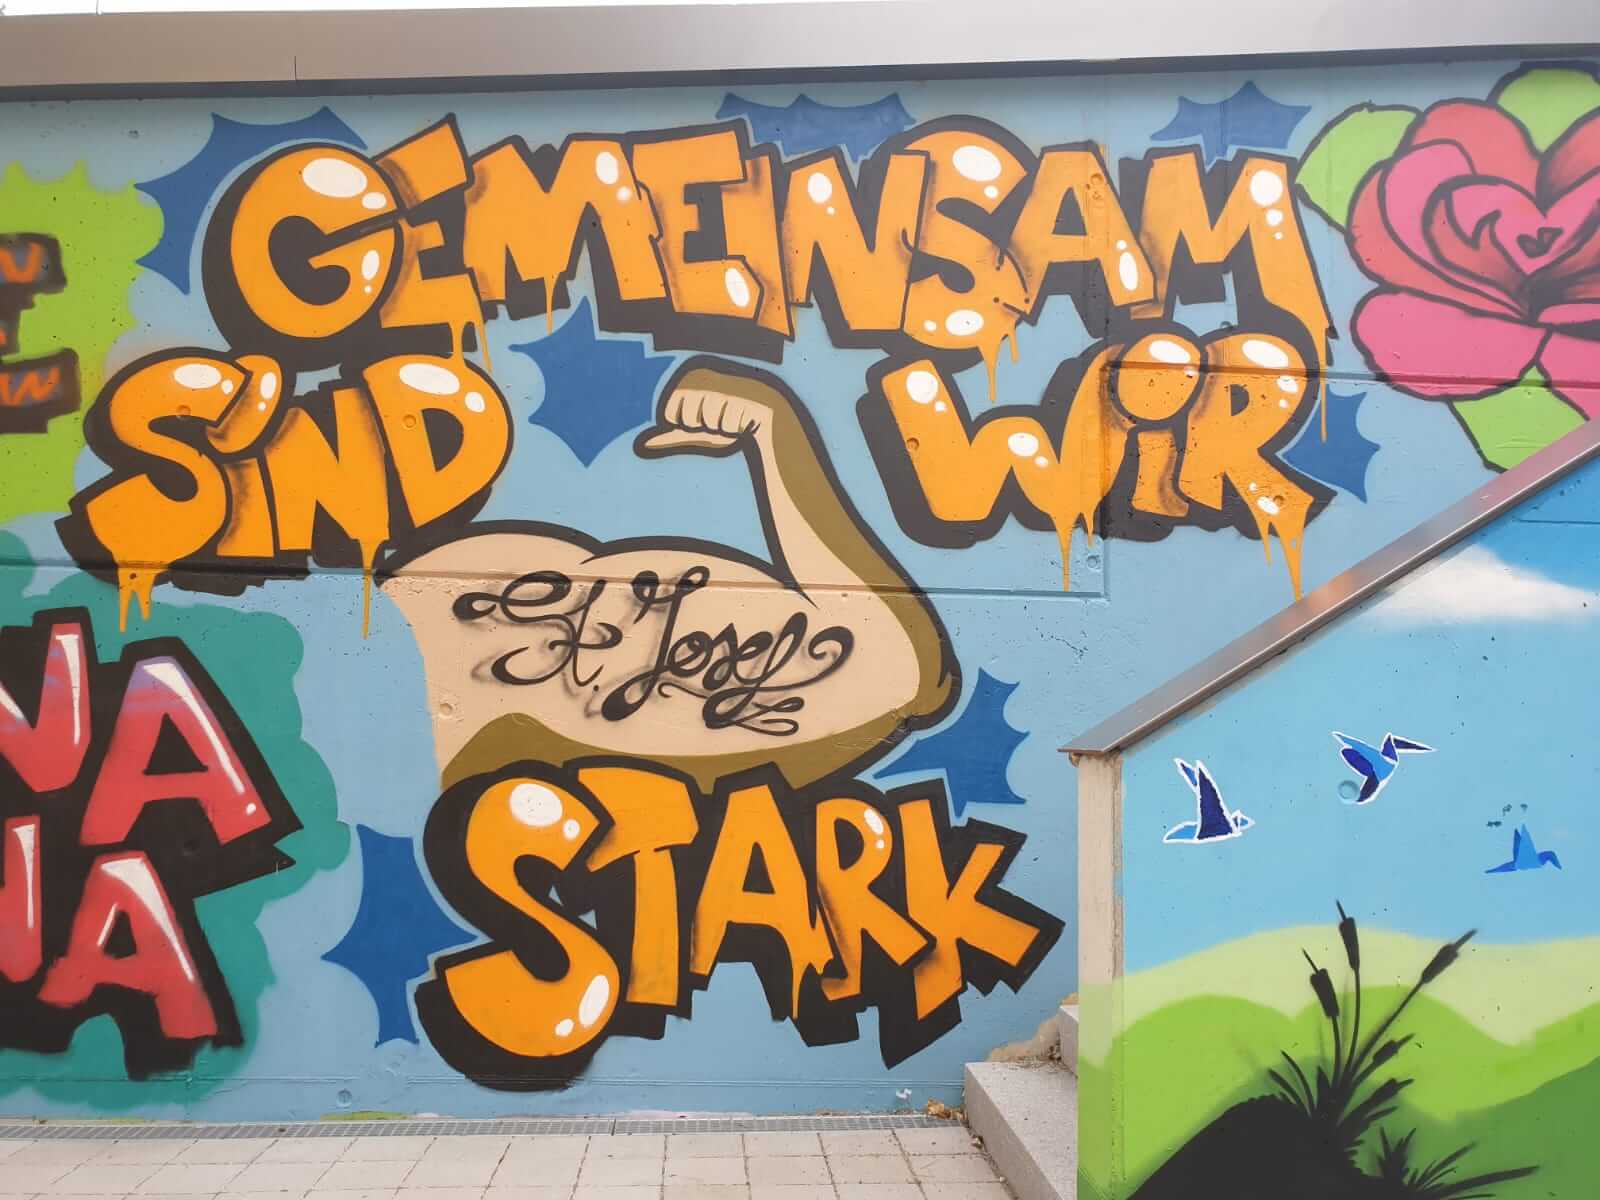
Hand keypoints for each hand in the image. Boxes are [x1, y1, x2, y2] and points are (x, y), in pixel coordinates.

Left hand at [637, 363, 794, 456]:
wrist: (765, 416)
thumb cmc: (725, 420)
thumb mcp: (696, 430)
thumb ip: (670, 435)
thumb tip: (642, 445)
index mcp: (687, 376)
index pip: (668, 415)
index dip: (684, 424)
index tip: (701, 416)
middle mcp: (703, 373)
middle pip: (685, 418)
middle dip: (701, 426)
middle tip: (718, 418)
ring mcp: (723, 382)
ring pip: (706, 422)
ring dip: (718, 428)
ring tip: (731, 417)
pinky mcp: (741, 393)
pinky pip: (726, 424)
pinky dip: (733, 427)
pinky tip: (743, 418)